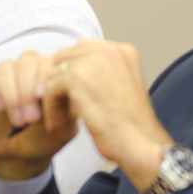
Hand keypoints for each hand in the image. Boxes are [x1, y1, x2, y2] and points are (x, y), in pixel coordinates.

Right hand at [0, 51, 79, 180]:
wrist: (20, 154)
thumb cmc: (45, 137)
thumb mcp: (63, 130)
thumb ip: (67, 110)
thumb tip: (68, 92)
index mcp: (53, 71)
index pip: (49, 61)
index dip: (44, 77)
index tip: (42, 98)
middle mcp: (31, 66)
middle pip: (27, 61)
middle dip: (27, 90)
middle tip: (31, 118)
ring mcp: (8, 72)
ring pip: (6, 68)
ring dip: (11, 96)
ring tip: (18, 121)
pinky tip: (0, 108)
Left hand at [46, 41, 171, 191]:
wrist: (141, 144)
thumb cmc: (133, 126)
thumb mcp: (122, 87)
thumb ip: (103, 74)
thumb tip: (74, 72)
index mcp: (122, 51)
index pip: (83, 50)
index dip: (73, 72)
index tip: (69, 94)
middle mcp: (109, 50)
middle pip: (66, 57)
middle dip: (60, 81)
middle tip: (59, 104)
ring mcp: (94, 61)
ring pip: (56, 73)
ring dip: (54, 96)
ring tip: (58, 116)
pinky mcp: (78, 77)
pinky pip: (51, 88)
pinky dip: (51, 107)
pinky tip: (57, 124)